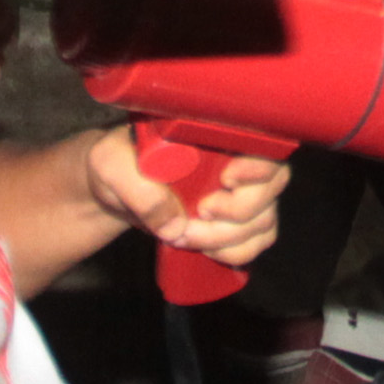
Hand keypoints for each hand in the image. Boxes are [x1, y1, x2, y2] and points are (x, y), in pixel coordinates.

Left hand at [87, 125, 288, 266]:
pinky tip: (208, 249)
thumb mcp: (111, 165)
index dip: (257, 167)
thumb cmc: (115, 164)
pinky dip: (238, 252)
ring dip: (229, 239)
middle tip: (196, 216)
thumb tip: (174, 222)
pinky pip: (258, 239)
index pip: (265, 143)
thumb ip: (138, 188)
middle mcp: (237, 157)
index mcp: (216, 131)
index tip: (225, 180)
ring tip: (186, 235)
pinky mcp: (234, 219)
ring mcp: (239, 189)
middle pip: (272, 187)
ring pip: (264, 219)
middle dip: (234, 214)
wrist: (112, 188)